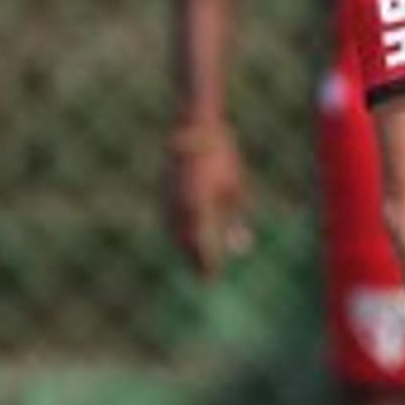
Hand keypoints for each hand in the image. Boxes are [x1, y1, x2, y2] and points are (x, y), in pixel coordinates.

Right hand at [163, 122, 250, 276]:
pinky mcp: (164, 190)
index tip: (212, 277)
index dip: (207, 264)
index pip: (202, 246)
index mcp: (200, 208)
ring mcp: (169, 198)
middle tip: (204, 276)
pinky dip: (177, 231)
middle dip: (195, 260)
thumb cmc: (222, 158)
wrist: (196, 127)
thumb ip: (235, 220)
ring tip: (195, 260)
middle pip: (185, 243)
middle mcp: (181, 207)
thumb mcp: (236, 190)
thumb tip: (240, 247)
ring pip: (174, 232)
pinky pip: (169, 218)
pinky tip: (183, 236)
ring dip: (184, 247)